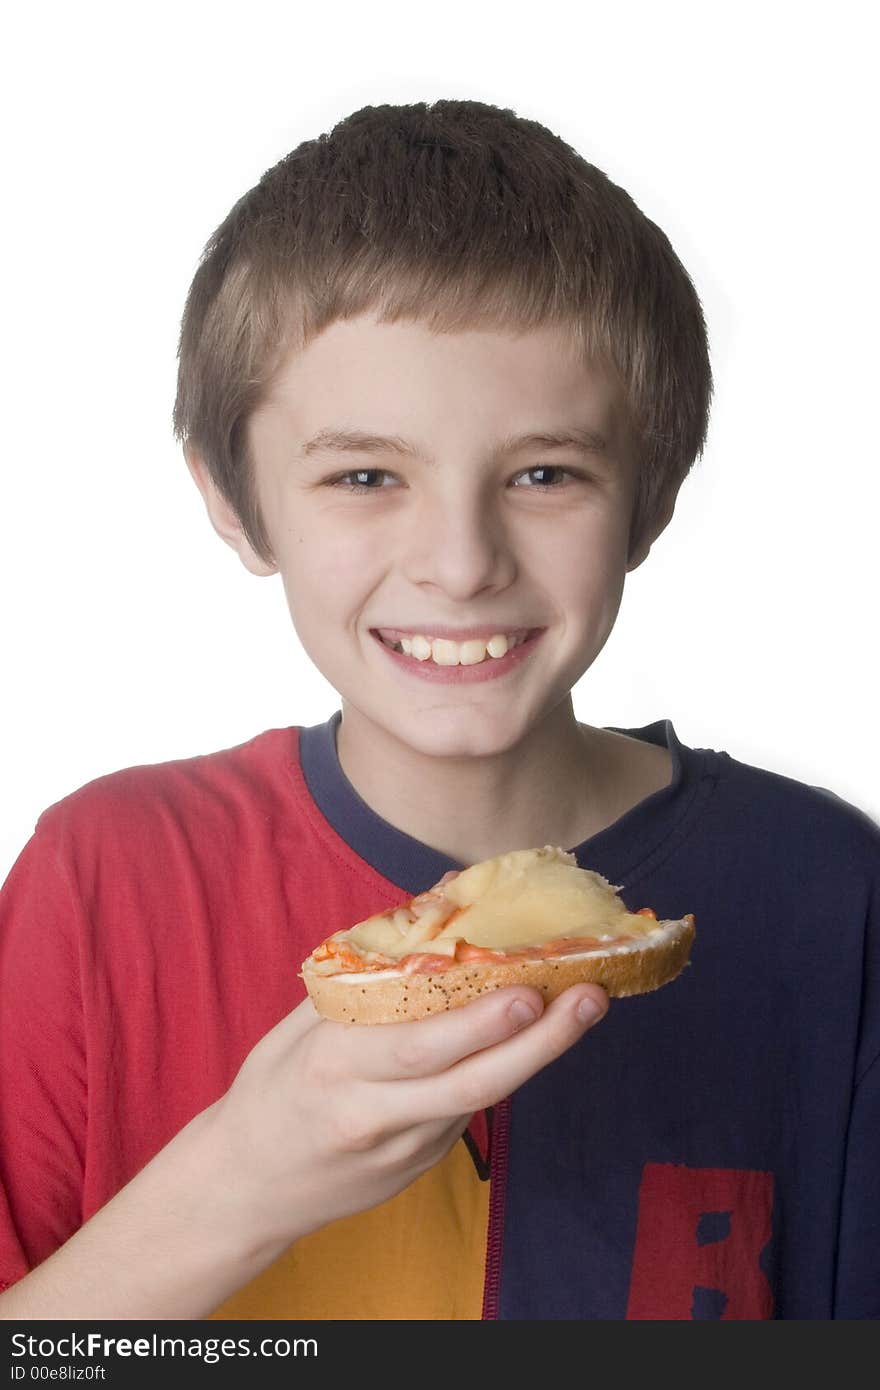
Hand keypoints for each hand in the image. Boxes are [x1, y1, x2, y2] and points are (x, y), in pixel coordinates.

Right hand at [207, 982, 607, 1259]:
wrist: (246, 1187)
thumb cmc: (274, 1087)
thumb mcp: (299, 1025)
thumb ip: (365, 974)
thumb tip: (434, 903)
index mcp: (334, 1065)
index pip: (419, 1046)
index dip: (478, 1022)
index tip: (529, 987)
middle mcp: (372, 1112)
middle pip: (468, 1083)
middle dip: (535, 1041)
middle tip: (585, 998)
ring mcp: (401, 1150)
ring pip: (479, 1102)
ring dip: (536, 1055)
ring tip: (583, 1010)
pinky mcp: (419, 1168)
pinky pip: (465, 1113)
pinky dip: (501, 1070)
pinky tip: (535, 1037)